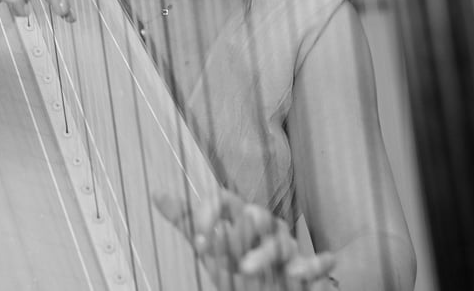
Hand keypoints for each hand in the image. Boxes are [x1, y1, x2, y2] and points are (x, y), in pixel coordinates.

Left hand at [154, 188, 335, 288]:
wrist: (272, 290)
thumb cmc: (241, 263)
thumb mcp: (212, 246)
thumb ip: (188, 221)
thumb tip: (156, 193)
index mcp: (240, 217)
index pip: (224, 200)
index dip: (208, 213)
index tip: (196, 238)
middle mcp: (264, 228)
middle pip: (255, 217)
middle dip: (240, 229)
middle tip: (222, 239)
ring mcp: (286, 249)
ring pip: (279, 243)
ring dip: (263, 255)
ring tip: (246, 268)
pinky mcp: (306, 271)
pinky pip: (317, 264)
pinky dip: (312, 266)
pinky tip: (298, 275)